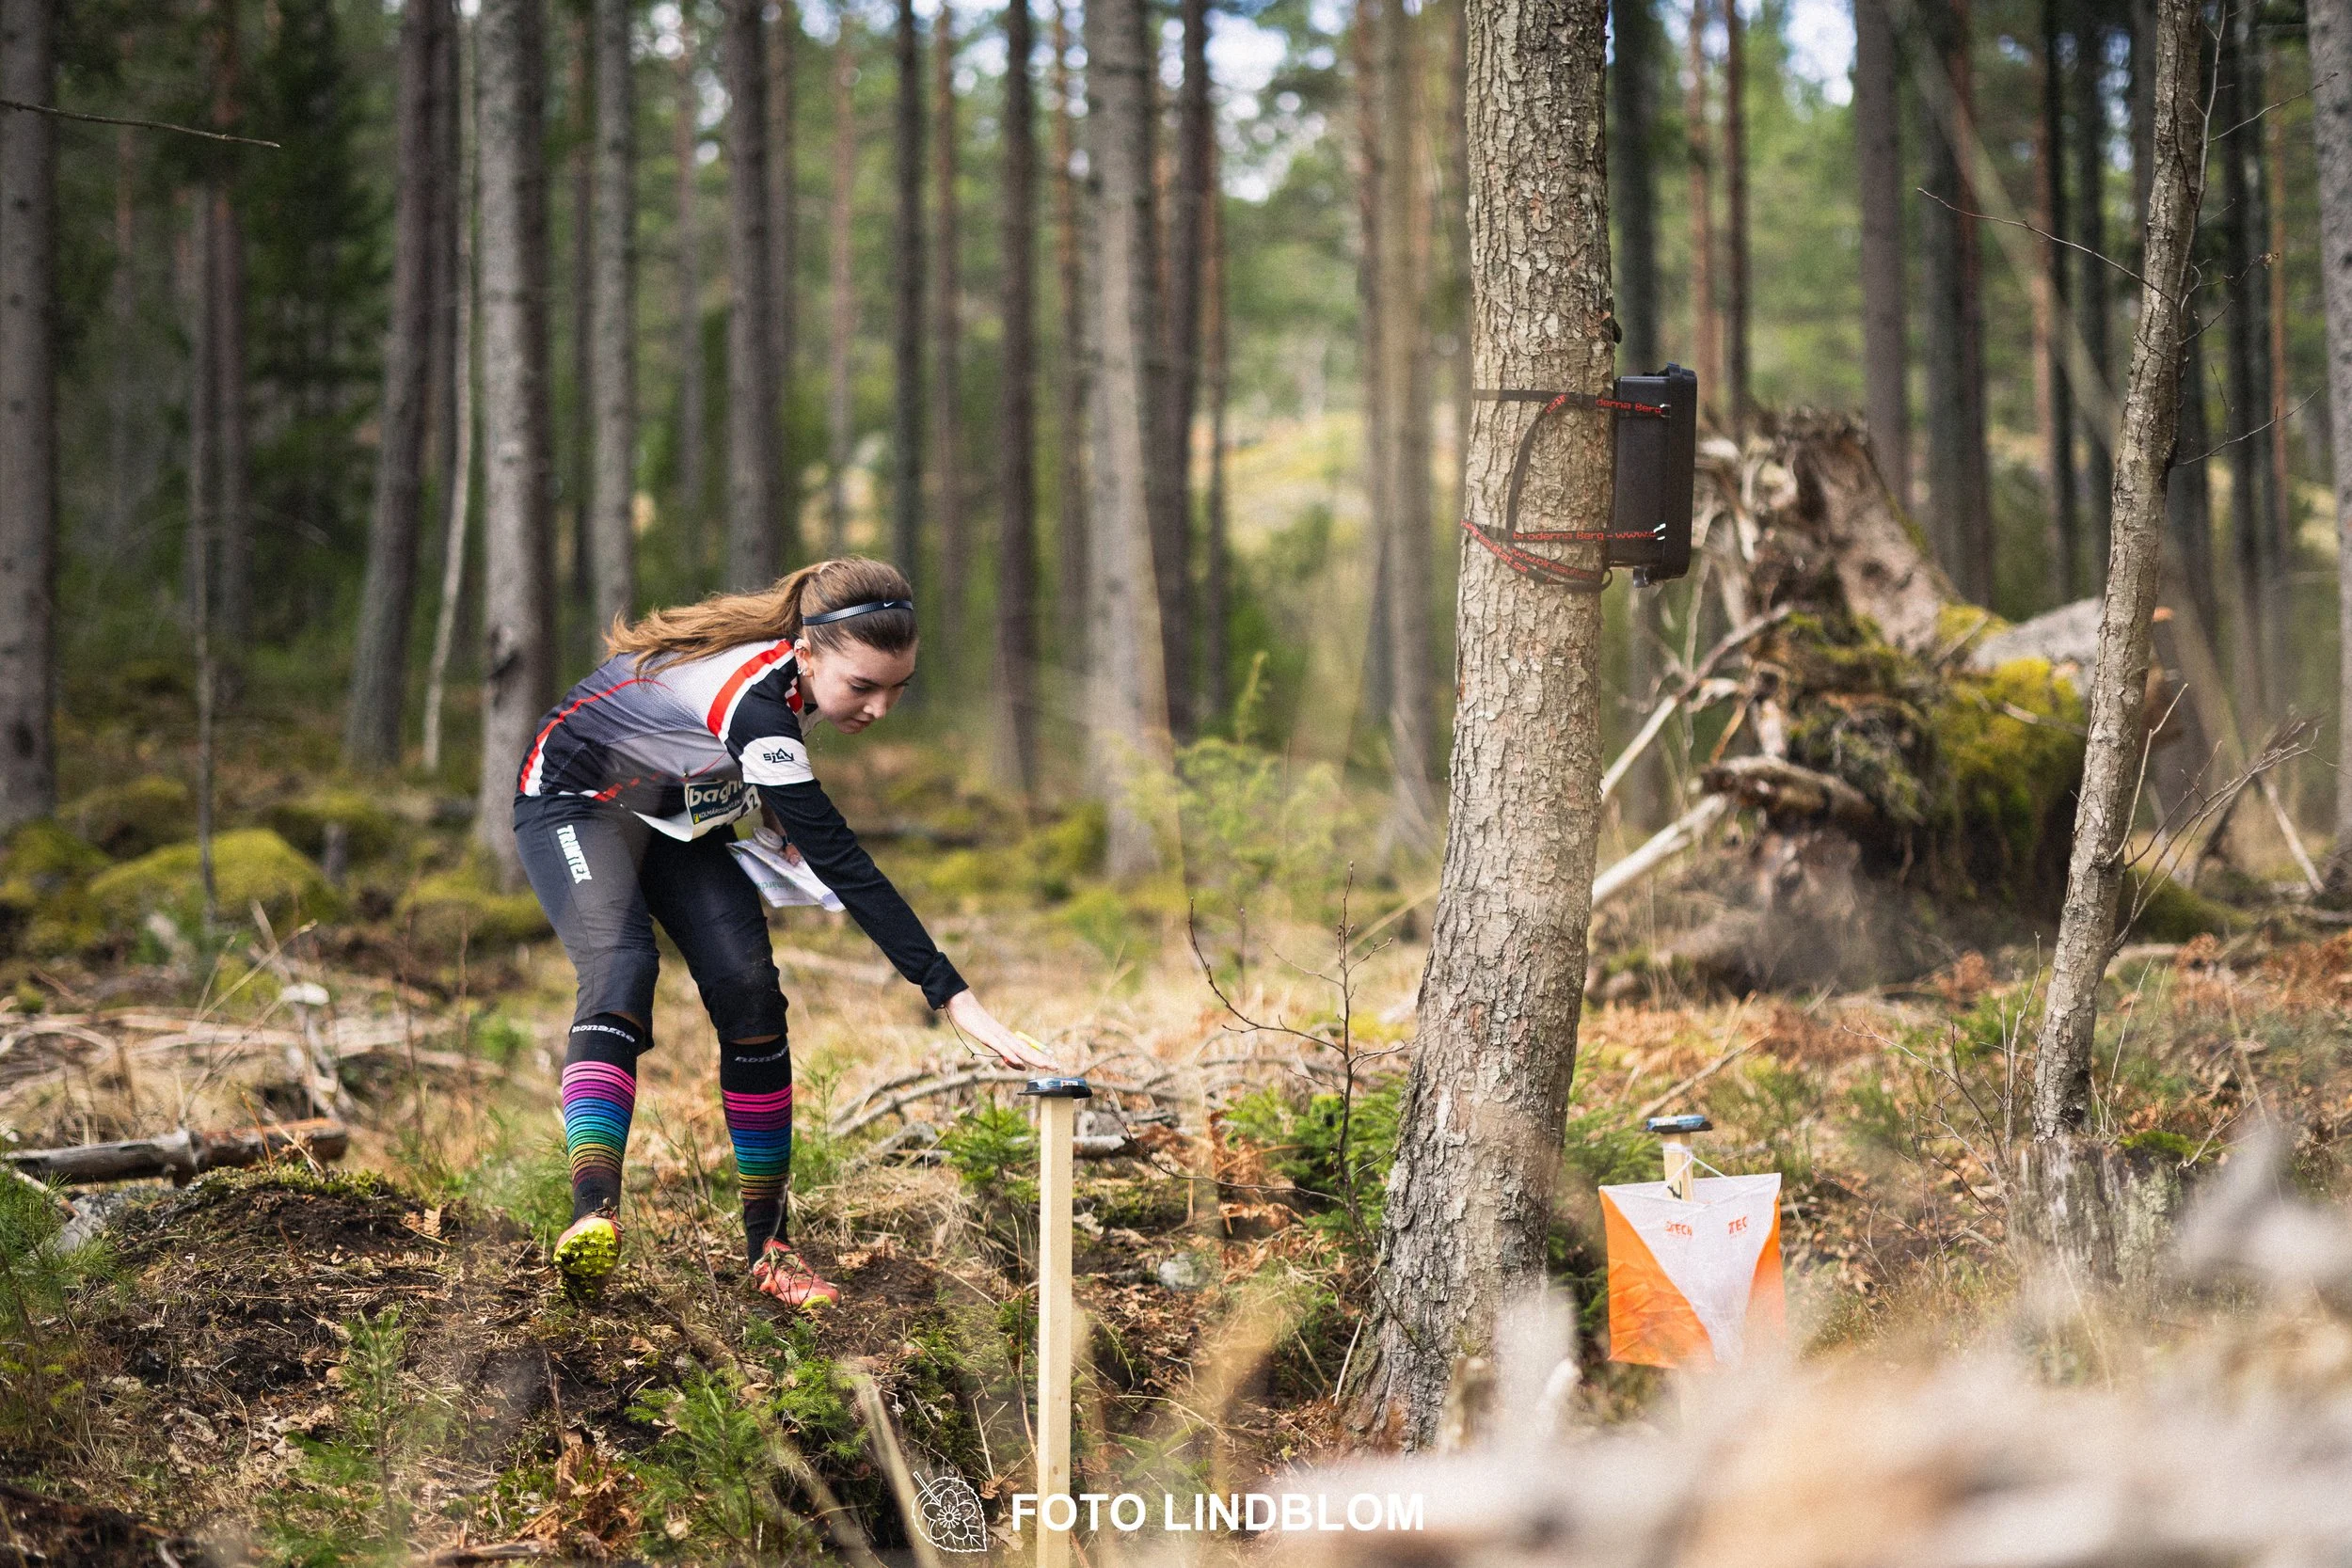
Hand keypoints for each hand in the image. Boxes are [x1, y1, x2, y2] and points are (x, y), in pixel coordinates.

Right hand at [944, 990, 1059, 1070]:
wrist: (962, 1004)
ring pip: (1018, 1049)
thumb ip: (1003, 1051)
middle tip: (1057, 1066)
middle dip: (1041, 1059)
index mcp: (1007, 1037)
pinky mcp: (987, 1036)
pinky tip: (1020, 1062)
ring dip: (1032, 1057)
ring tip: (1045, 1065)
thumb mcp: (989, 1039)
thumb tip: (1018, 1063)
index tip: (1052, 1064)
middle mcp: (1006, 1036)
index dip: (1039, 1057)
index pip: (1026, 1049)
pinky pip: (1001, 1047)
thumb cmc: (974, 1020)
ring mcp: (997, 1035)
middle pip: (1026, 1050)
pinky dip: (1011, 1055)